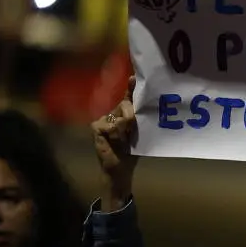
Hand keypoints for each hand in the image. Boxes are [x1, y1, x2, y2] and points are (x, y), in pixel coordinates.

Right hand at [91, 75, 137, 210]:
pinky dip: (118, 134)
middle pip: (126, 105)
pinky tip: (117, 141)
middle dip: (133, 116)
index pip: (128, 98)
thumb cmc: (131, 150)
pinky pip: (113, 125)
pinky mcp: (96, 127)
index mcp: (122, 114)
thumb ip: (140, 120)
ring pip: (120, 115)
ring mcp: (102, 120)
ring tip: (125, 139)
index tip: (135, 77)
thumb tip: (149, 108)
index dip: (132, 88)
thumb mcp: (140, 133)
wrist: (120, 169)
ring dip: (127, 127)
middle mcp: (111, 114)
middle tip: (133, 129)